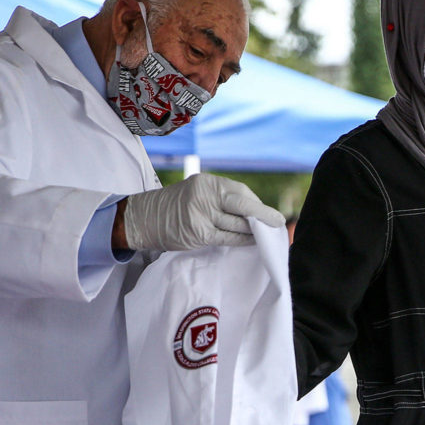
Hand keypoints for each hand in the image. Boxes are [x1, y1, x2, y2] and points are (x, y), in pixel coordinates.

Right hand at [123, 173, 283, 250]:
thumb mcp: (198, 191)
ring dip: (252, 232)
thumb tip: (254, 212)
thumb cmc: (177, 205)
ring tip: (264, 235)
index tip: (270, 214)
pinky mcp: (198, 233)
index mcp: (207, 182)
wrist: (146, 218)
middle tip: (279, 223)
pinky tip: (250, 242)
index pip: (240, 192)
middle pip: (242, 206)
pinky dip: (241, 241)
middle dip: (263, 216)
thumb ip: (221, 198)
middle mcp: (205, 196)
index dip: (257, 204)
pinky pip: (227, 238)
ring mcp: (201, 215)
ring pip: (236, 225)